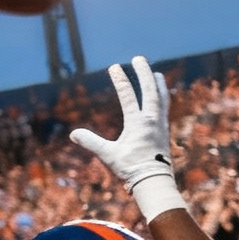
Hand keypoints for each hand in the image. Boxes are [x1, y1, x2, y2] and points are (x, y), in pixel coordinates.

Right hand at [69, 57, 183, 216]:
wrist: (154, 180)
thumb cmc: (130, 168)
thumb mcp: (108, 155)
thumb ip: (91, 142)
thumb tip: (73, 134)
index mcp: (138, 123)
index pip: (128, 96)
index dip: (120, 80)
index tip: (114, 67)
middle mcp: (152, 119)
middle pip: (149, 89)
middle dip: (143, 72)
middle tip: (138, 58)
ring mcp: (160, 123)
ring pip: (161, 97)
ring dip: (158, 83)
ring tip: (156, 73)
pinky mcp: (164, 130)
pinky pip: (165, 107)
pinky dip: (163, 97)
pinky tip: (161, 96)